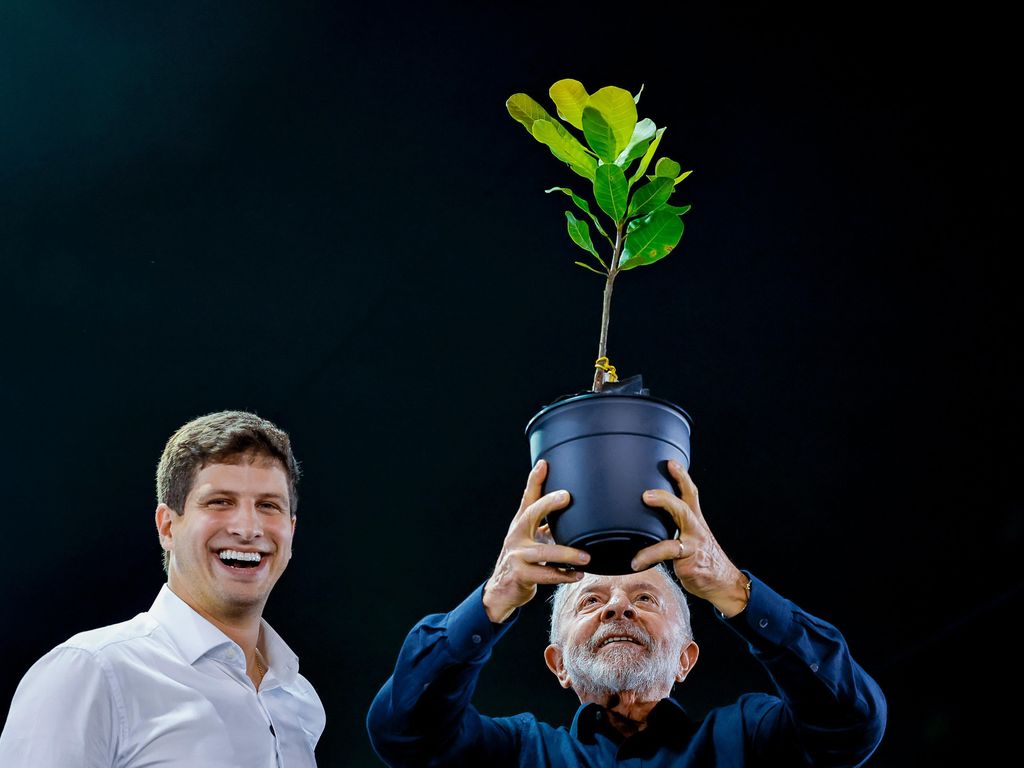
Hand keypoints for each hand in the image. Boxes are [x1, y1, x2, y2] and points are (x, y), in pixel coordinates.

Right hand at [482, 460, 590, 622]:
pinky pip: (545, 575)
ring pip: (543, 552)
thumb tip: (572, 511)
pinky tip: (577, 575)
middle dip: (548, 503)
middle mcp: (516, 535)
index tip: (544, 464)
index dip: (535, 480)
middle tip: (567, 496)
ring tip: (585, 557)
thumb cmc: (522, 560)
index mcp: (521, 524)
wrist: (502, 590)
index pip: (528, 498)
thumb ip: (546, 526)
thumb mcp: (530, 539)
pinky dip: (563, 575)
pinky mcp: (520, 574)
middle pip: (530, 514)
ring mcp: (516, 555)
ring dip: (566, 554)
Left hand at [631, 461, 749, 616]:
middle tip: (645, 495)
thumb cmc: (702, 558)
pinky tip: (636, 562)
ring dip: (654, 541)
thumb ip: (676, 526)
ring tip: (637, 543)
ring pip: (675, 537)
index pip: (690, 493)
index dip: (681, 477)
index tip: (670, 463)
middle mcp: (696, 530)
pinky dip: (649, 558)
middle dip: (665, 498)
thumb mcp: (692, 537)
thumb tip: (648, 517)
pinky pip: (666, 557)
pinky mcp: (688, 562)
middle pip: (683, 508)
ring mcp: (693, 546)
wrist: (724, 583)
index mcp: (696, 521)